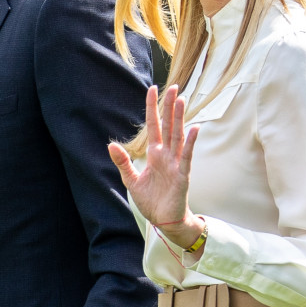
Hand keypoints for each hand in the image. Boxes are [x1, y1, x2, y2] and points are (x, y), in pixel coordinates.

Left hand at [108, 85, 203, 249]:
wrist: (163, 220)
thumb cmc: (151, 200)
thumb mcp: (131, 180)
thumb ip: (123, 162)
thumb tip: (110, 144)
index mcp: (155, 154)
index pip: (154, 125)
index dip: (152, 108)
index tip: (152, 89)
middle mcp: (167, 155)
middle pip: (169, 125)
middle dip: (169, 106)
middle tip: (173, 86)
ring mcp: (176, 163)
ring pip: (178, 136)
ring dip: (180, 118)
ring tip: (181, 99)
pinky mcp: (183, 175)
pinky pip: (187, 156)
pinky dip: (191, 143)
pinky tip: (195, 128)